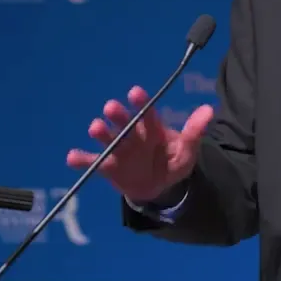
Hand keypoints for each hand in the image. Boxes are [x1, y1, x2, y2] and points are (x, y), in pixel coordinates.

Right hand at [66, 86, 213, 203]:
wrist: (159, 188)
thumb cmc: (172, 162)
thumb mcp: (187, 151)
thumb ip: (194, 132)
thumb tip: (208, 109)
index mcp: (151, 128)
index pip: (146, 112)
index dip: (140, 102)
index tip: (135, 92)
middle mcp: (132, 135)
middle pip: (123, 122)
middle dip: (117, 115)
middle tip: (111, 108)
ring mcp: (118, 150)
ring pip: (108, 139)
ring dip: (100, 132)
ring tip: (95, 127)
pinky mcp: (108, 167)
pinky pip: (93, 163)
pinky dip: (82, 159)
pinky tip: (72, 157)